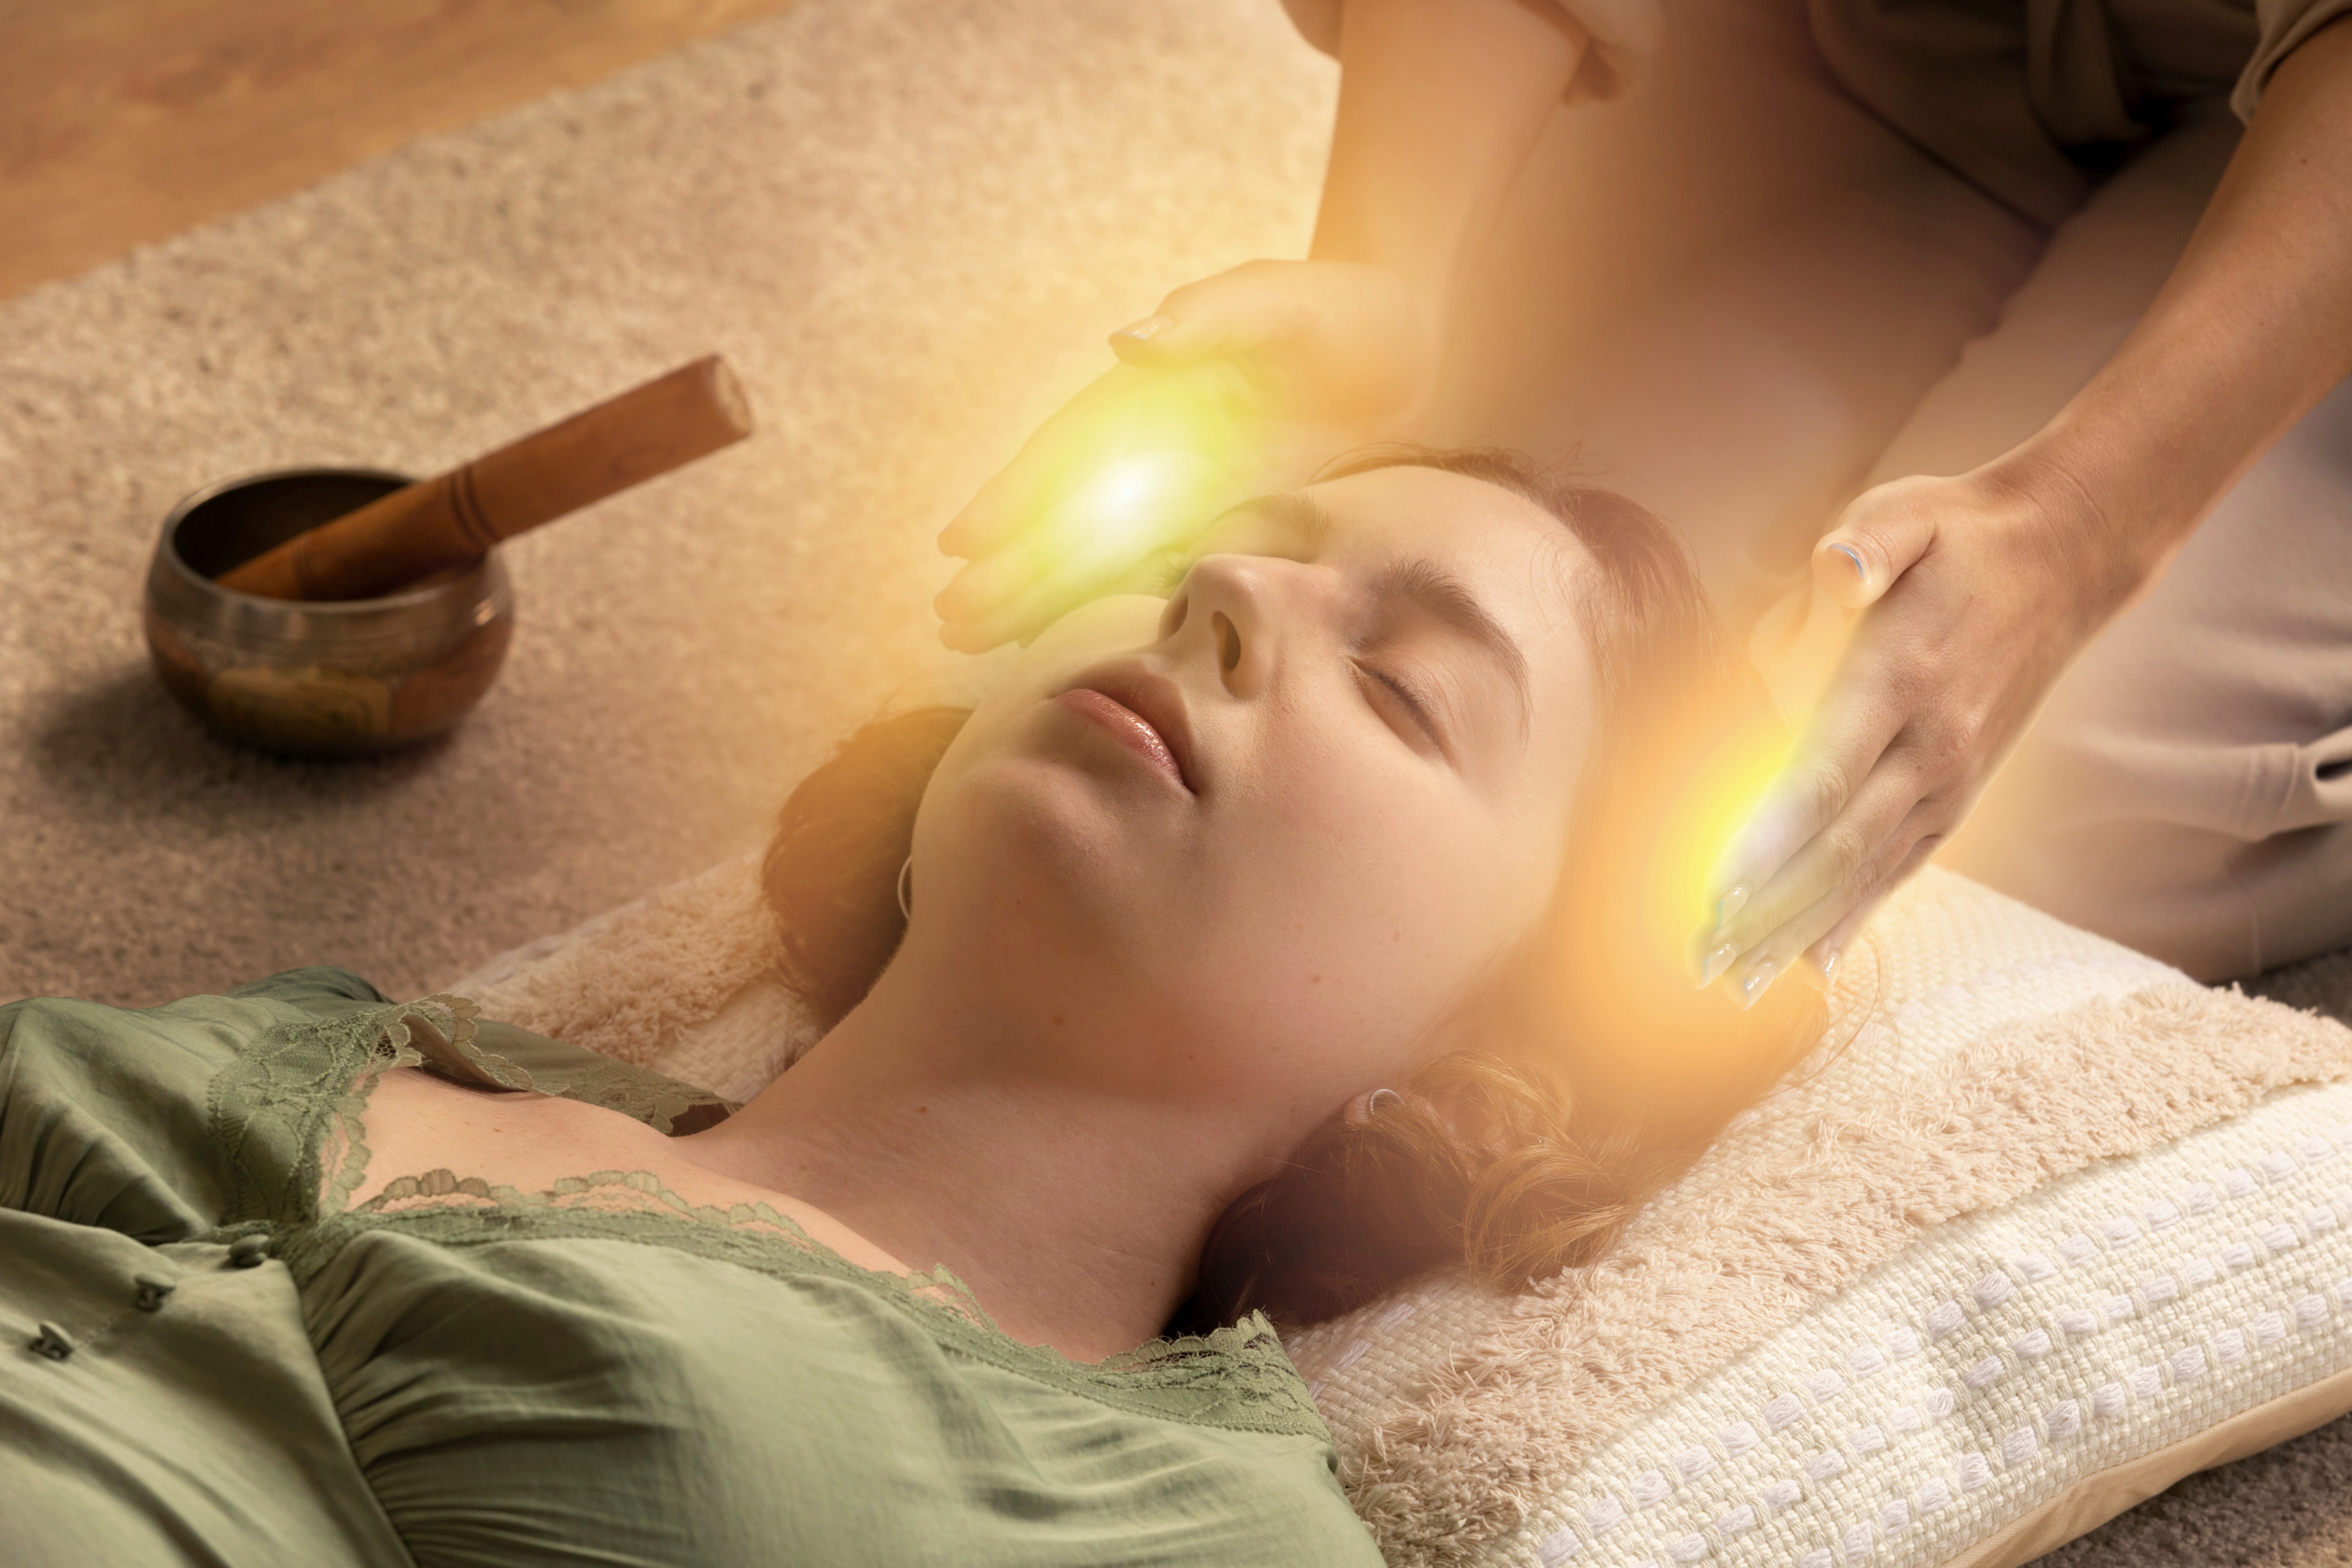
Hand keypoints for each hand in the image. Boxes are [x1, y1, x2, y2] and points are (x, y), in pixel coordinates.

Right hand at [935, 260, 1429, 650]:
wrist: (1424, 354)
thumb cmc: (1351, 316)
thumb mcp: (1290, 301)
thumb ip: (1213, 316)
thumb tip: (1128, 345)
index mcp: (1156, 397)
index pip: (1069, 453)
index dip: (1015, 496)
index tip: (966, 540)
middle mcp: (1158, 451)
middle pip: (1064, 515)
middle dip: (1006, 565)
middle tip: (951, 616)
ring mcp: (1187, 495)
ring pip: (1091, 554)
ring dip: (1032, 595)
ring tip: (969, 637)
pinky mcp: (1225, 527)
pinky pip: (1148, 575)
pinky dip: (1099, 607)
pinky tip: (1048, 641)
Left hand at [1689, 464, 2149, 1005]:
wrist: (2066, 553)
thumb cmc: (1960, 534)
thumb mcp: (1909, 512)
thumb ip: (1866, 543)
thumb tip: (1833, 567)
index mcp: (1901, 679)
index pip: (1821, 778)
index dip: (1766, 841)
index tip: (1714, 893)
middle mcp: (1930, 744)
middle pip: (1836, 847)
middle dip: (1764, 910)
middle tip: (1700, 961)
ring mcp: (1950, 776)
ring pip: (1866, 873)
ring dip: (1799, 930)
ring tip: (1740, 984)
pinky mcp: (1960, 790)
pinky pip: (1904, 867)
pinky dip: (1857, 916)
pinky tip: (1818, 961)